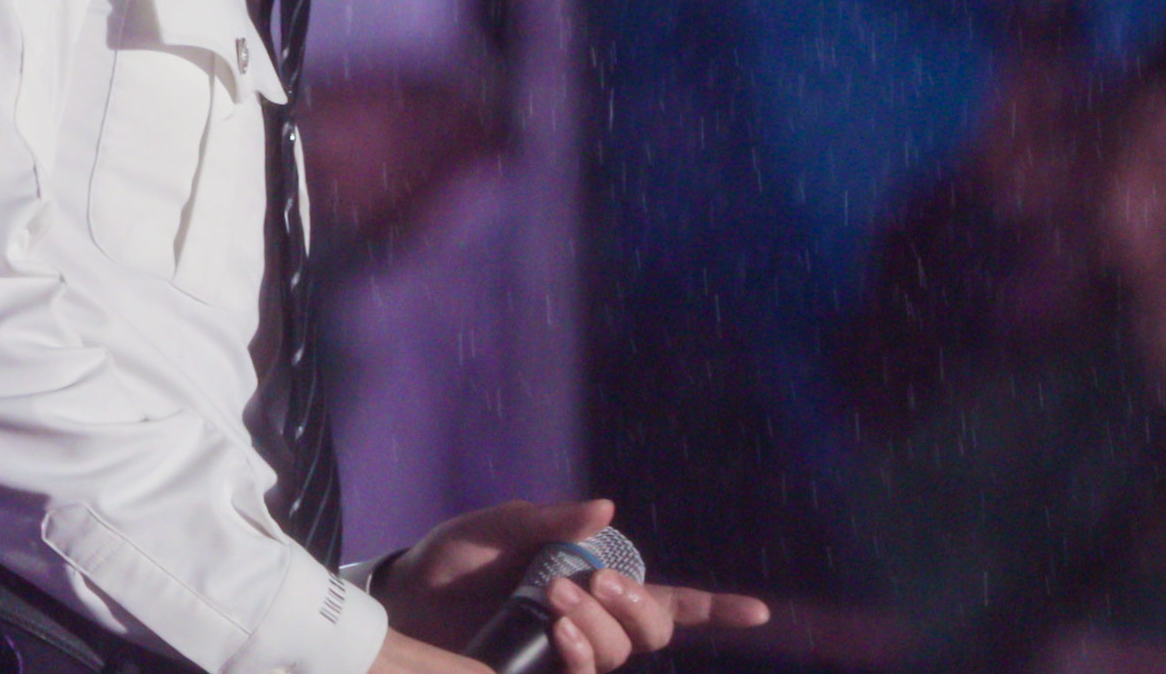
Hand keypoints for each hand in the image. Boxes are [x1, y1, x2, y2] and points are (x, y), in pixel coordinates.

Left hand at [373, 498, 771, 670]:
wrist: (406, 598)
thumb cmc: (454, 560)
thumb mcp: (495, 527)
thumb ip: (548, 520)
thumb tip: (607, 508)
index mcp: (592, 580)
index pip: (664, 599)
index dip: (713, 609)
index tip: (760, 612)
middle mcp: (591, 620)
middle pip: (651, 629)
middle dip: (634, 604)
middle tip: (590, 581)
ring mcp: (567, 649)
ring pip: (618, 651)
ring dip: (596, 625)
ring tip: (553, 599)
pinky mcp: (540, 668)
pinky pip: (579, 671)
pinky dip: (578, 651)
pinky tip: (557, 633)